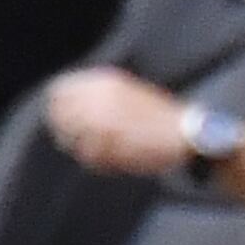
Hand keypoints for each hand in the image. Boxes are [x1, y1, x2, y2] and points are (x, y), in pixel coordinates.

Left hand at [44, 67, 191, 177]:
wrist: (185, 132)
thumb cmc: (159, 116)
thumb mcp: (126, 92)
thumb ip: (96, 97)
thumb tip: (66, 108)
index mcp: (103, 82)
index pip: (59, 91)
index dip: (58, 108)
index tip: (65, 121)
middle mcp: (98, 98)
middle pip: (58, 116)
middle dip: (66, 131)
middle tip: (79, 142)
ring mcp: (102, 120)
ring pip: (70, 139)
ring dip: (83, 148)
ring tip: (103, 152)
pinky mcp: (109, 144)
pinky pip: (87, 158)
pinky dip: (98, 163)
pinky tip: (115, 161)